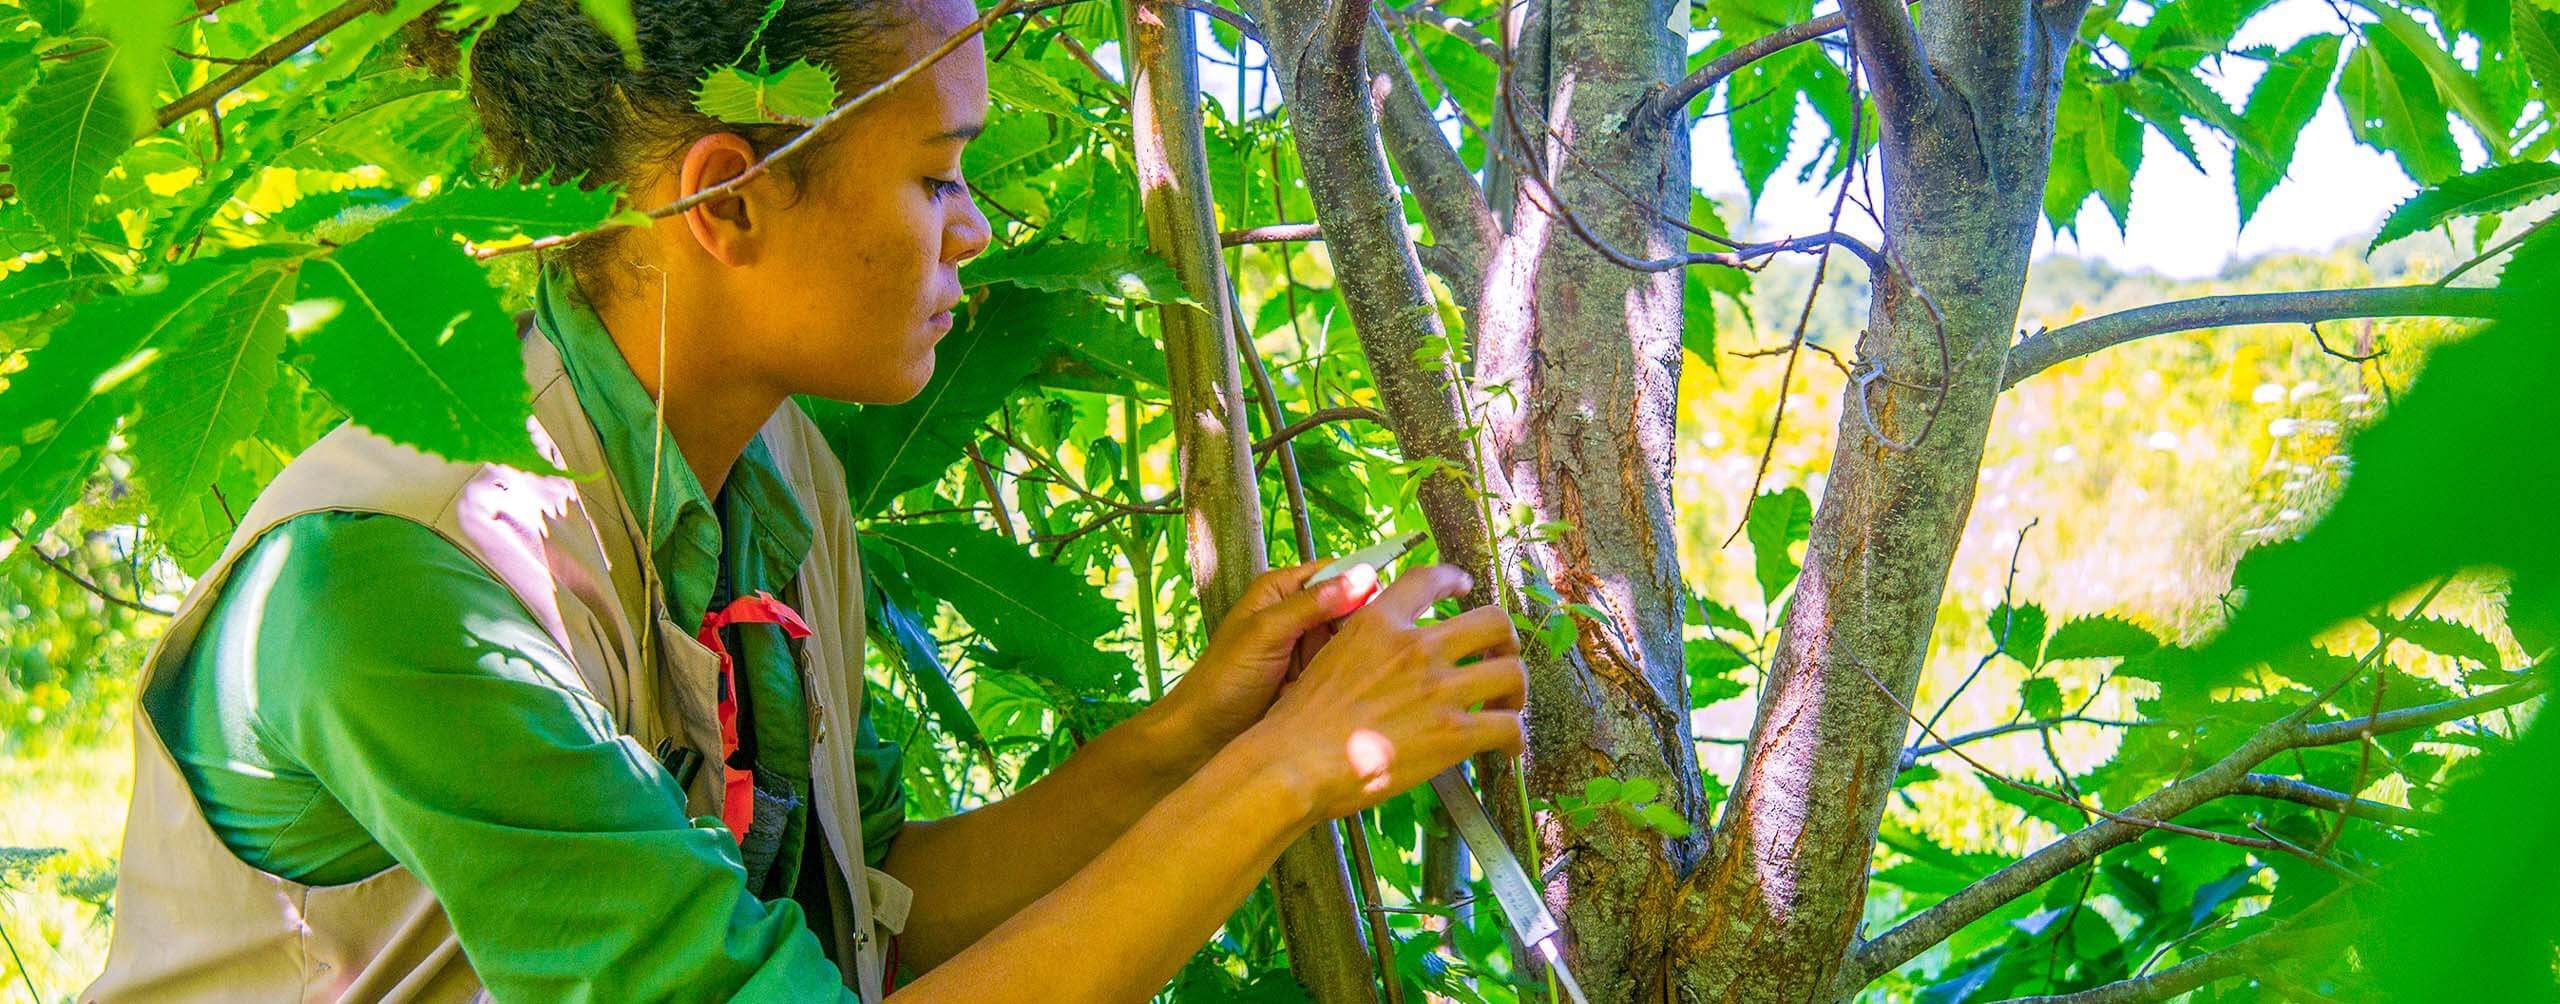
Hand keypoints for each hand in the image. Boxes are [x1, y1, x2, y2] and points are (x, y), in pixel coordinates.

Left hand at [1159, 558, 1384, 755]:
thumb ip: (1311, 604)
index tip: (1389, 600)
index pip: (1335, 571)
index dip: (1362, 582)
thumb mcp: (1266, 633)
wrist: (1204, 734)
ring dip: (1361, 650)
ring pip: (1352, 638)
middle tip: (1385, 640)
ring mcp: (1307, 647)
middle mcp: (1297, 614)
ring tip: (1378, 664)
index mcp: (1281, 590)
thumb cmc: (1223, 679)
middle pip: (1350, 604)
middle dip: (1367, 620)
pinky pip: (1344, 667)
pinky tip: (1365, 684)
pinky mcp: (1313, 677)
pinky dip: (1354, 673)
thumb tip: (1362, 576)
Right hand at [1242, 564, 1525, 823]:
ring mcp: (1438, 690)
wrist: (1295, 763)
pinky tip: (1508, 748)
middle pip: (1493, 622)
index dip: (1454, 579)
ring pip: (1511, 673)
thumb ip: (1364, 644)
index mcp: (1379, 623)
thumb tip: (1382, 652)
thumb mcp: (1327, 656)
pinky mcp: (1452, 734)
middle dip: (1505, 641)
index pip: (1428, 580)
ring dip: (1515, 691)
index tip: (1464, 586)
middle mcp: (1415, 648)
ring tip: (1507, 707)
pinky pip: (1507, 727)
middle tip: (1500, 657)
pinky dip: (1515, 738)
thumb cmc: (1299, 722)